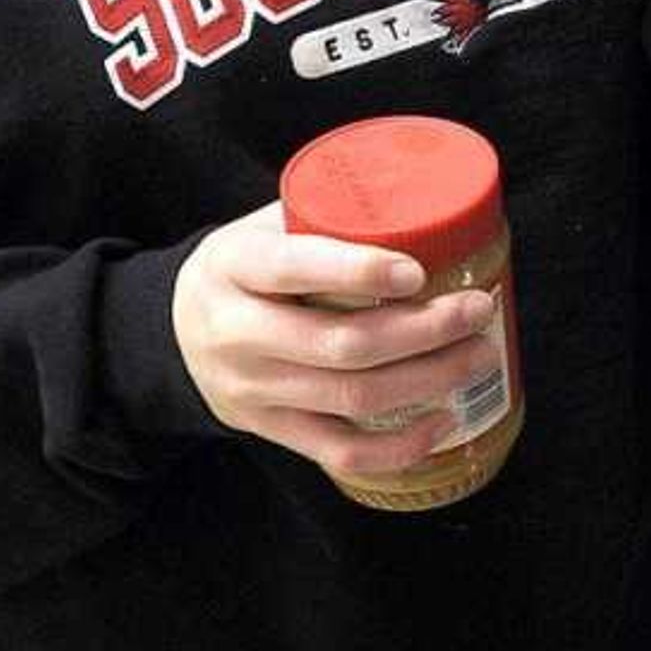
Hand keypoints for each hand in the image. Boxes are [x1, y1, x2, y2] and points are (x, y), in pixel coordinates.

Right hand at [169, 203, 503, 483]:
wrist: (173, 329)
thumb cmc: (245, 266)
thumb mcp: (266, 226)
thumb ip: (328, 212)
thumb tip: (429, 201)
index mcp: (236, 265)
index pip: (295, 268)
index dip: (360, 271)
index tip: (418, 271)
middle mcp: (237, 332)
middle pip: (340, 344)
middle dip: (423, 331)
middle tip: (476, 310)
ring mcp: (252, 389)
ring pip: (349, 398)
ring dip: (427, 380)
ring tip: (478, 355)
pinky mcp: (269, 429)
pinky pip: (337, 450)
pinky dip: (397, 446)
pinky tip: (442, 422)